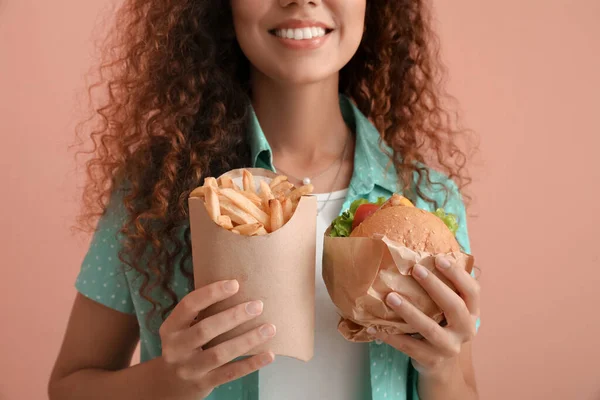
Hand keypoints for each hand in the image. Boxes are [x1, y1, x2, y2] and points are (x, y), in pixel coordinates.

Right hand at [159, 279, 275, 398]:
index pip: (189, 305)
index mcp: (170, 328)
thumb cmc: (185, 346)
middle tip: (258, 305)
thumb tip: (238, 286)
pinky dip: (251, 364)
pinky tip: (269, 354)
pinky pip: (230, 373)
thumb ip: (201, 313)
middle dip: (234, 316)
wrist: (171, 385)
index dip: (211, 293)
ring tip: (270, 328)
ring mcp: (189, 369)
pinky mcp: (203, 384)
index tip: (235, 284)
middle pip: (206, 329)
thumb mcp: (182, 329)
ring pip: (220, 354)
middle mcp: (176, 349)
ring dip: (247, 340)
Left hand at [370, 255, 479, 376]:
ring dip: (409, 311)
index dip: (458, 274)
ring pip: (429, 328)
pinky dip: (391, 336)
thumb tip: (423, 253)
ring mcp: (449, 347)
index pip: (472, 291)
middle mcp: (466, 330)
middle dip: (435, 286)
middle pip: (455, 307)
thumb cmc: (442, 327)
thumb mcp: (449, 310)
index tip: (439, 258)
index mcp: (471, 313)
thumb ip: (444, 287)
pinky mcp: (431, 360)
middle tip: (415, 269)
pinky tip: (375, 327)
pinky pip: (409, 346)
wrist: (441, 367)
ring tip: (390, 297)